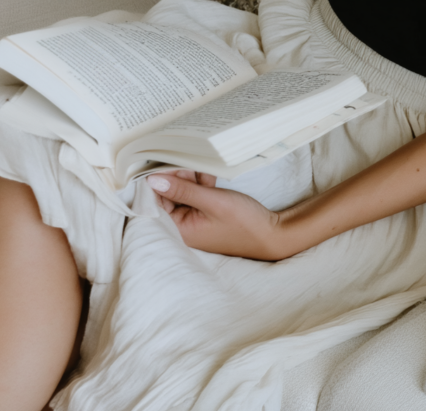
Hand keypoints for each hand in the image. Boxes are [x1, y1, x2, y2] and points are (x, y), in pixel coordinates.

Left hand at [147, 171, 283, 259]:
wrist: (272, 234)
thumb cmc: (244, 223)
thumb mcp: (212, 202)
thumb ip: (182, 190)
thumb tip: (153, 179)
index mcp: (179, 231)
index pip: (154, 203)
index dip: (157, 181)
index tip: (164, 162)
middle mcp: (182, 228)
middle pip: (166, 196)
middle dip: (177, 177)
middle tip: (189, 163)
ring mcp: (194, 221)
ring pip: (181, 193)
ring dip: (190, 179)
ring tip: (205, 173)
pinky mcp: (204, 215)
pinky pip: (194, 196)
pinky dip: (200, 185)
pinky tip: (210, 179)